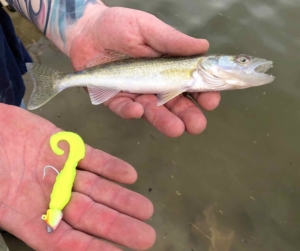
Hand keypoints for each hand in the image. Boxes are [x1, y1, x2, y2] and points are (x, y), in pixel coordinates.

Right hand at [0, 104, 154, 250]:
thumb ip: (7, 216)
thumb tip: (44, 234)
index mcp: (25, 216)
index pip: (63, 240)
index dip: (90, 249)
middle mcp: (48, 195)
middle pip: (89, 214)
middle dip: (117, 225)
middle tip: (146, 237)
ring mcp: (58, 170)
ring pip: (96, 187)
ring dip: (121, 198)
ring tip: (145, 209)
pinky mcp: (64, 145)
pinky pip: (90, 157)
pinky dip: (109, 165)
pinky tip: (129, 175)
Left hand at [69, 7, 220, 137]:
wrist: (87, 30)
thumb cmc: (119, 25)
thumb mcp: (148, 28)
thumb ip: (172, 39)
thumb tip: (203, 46)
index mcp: (168, 67)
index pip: (190, 83)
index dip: (203, 93)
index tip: (211, 100)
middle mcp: (155, 83)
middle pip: (174, 103)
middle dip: (187, 115)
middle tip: (197, 125)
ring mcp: (136, 93)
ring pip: (152, 111)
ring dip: (164, 120)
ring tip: (176, 129)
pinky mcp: (115, 98)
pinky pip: (123, 108)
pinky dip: (130, 111)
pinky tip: (137, 110)